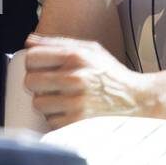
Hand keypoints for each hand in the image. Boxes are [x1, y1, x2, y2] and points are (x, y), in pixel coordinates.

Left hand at [23, 33, 152, 127]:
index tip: (41, 67)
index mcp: (76, 57)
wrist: (136, 100)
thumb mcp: (91, 50)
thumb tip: (29, 41)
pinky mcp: (76, 122)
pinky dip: (58, 118)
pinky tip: (71, 111)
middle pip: (31, 82)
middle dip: (38, 84)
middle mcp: (75, 78)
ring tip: (64, 98)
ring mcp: (75, 102)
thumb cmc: (111, 75)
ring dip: (48, 102)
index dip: (33, 63)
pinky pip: (50, 121)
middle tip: (51, 84)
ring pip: (38, 104)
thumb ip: (59, 43)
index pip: (32, 58)